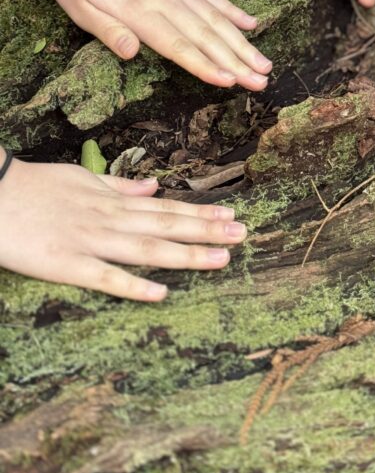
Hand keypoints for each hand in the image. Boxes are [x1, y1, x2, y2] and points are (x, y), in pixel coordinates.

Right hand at [0, 157, 245, 300]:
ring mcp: (89, 241)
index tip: (231, 215)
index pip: (164, 208)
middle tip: (243, 234)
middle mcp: (108, 219)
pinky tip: (161, 294)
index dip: (199, 212)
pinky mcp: (66, 265)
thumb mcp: (80, 178)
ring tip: (221, 258)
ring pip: (146, 249)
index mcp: (111, 200)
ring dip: (186, 254)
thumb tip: (153, 187)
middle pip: (165, 226)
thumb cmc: (33, 187)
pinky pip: (105, 277)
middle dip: (206, 231)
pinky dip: (134, 286)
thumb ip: (119, 186)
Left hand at [49, 0, 271, 89]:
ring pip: (217, 19)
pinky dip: (234, 12)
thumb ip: (108, 31)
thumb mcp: (80, 9)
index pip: (179, 45)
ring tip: (264, 64)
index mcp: (141, 11)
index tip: (230, 82)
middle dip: (237, 62)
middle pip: (207, 36)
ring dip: (243, 44)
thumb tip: (131, 53)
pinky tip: (252, 26)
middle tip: (261, 82)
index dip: (205, 65)